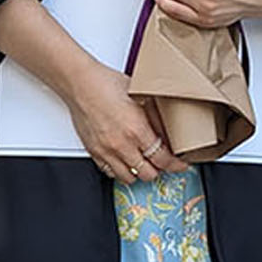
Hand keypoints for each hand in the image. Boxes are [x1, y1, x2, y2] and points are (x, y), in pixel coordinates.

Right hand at [66, 62, 185, 183]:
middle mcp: (121, 145)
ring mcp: (106, 151)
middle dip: (159, 170)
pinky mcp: (93, 152)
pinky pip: (109, 172)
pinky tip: (126, 162)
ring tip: (145, 164)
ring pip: (128, 178)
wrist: (80, 83)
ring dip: (139, 173)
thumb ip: (156, 116)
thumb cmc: (107, 84)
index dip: (176, 165)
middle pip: (147, 174)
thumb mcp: (142, 96)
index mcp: (137, 130)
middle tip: (163, 163)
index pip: (163, 159)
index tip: (180, 164)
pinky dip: (120, 171)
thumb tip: (168, 129)